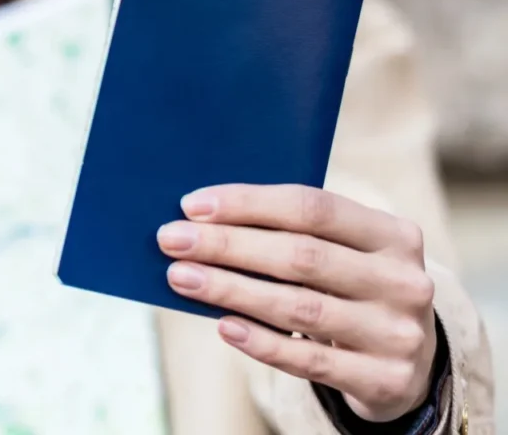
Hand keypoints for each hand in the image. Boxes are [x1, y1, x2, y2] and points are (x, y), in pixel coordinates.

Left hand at [157, 184, 437, 422]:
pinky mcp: (385, 379)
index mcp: (394, 234)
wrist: (412, 364)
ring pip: (300, 309)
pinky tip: (223, 326)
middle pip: (301, 256)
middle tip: (172, 240)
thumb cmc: (353, 290)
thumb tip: (204, 221)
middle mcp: (404, 281)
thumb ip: (293, 233)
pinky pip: (309, 362)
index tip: (192, 205)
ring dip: (231, 291)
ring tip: (182, 278)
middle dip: (227, 246)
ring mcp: (398, 333)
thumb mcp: (345, 254)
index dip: (248, 204)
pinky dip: (261, 342)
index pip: (312, 207)